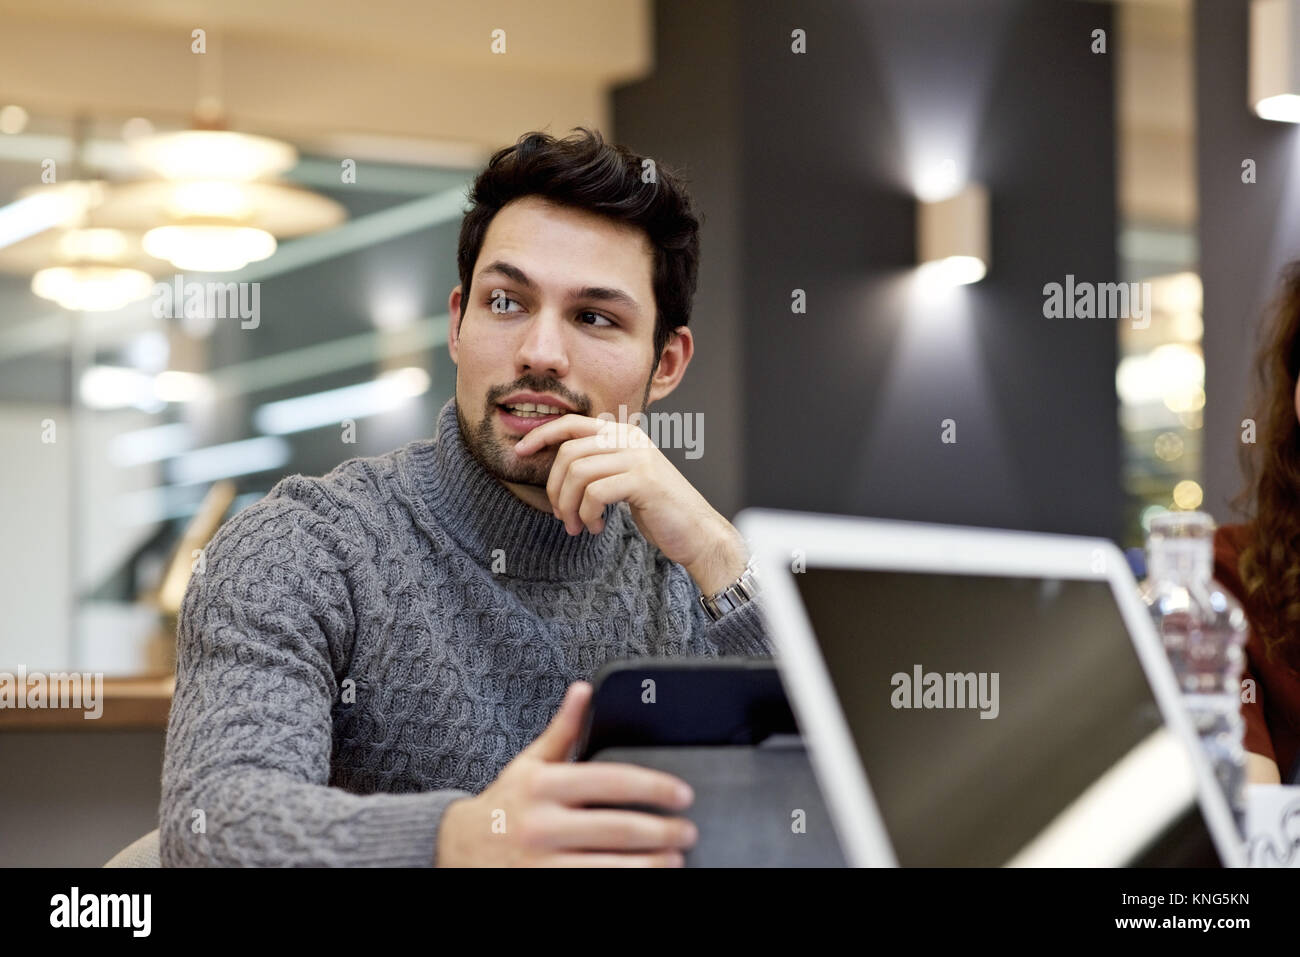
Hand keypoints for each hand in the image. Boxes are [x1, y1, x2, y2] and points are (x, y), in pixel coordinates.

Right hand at [435, 681, 698, 865]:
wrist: (456, 850)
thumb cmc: (504, 806)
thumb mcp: (529, 764)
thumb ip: (562, 730)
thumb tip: (585, 690)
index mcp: (543, 784)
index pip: (610, 780)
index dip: (653, 787)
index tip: (682, 793)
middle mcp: (541, 823)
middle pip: (618, 828)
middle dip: (662, 831)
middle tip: (687, 831)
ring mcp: (541, 862)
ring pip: (611, 867)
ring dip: (651, 864)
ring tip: (676, 859)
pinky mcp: (543, 888)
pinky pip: (593, 885)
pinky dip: (625, 881)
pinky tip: (644, 877)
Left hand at [513, 414, 748, 594]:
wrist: (696, 532)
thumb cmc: (658, 509)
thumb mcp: (625, 479)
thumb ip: (600, 465)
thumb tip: (559, 466)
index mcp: (624, 435)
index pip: (572, 423)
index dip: (541, 434)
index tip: (520, 451)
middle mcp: (630, 439)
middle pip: (568, 452)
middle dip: (554, 488)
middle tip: (560, 515)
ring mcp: (638, 458)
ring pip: (578, 473)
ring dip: (569, 506)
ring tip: (577, 527)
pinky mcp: (643, 481)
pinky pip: (594, 493)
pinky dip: (587, 515)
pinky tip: (598, 528)